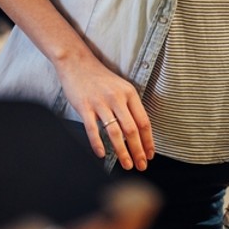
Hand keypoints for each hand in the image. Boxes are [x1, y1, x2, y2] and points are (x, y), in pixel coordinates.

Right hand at [57, 54, 154, 170]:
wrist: (77, 63)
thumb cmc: (100, 78)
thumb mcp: (121, 88)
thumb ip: (129, 107)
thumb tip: (138, 131)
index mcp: (130, 93)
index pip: (143, 121)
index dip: (148, 140)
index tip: (150, 154)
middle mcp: (117, 98)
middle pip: (132, 129)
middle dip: (138, 150)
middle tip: (141, 165)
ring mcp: (101, 103)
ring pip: (115, 132)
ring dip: (122, 151)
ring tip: (127, 164)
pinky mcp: (85, 107)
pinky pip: (93, 129)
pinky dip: (98, 144)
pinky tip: (102, 155)